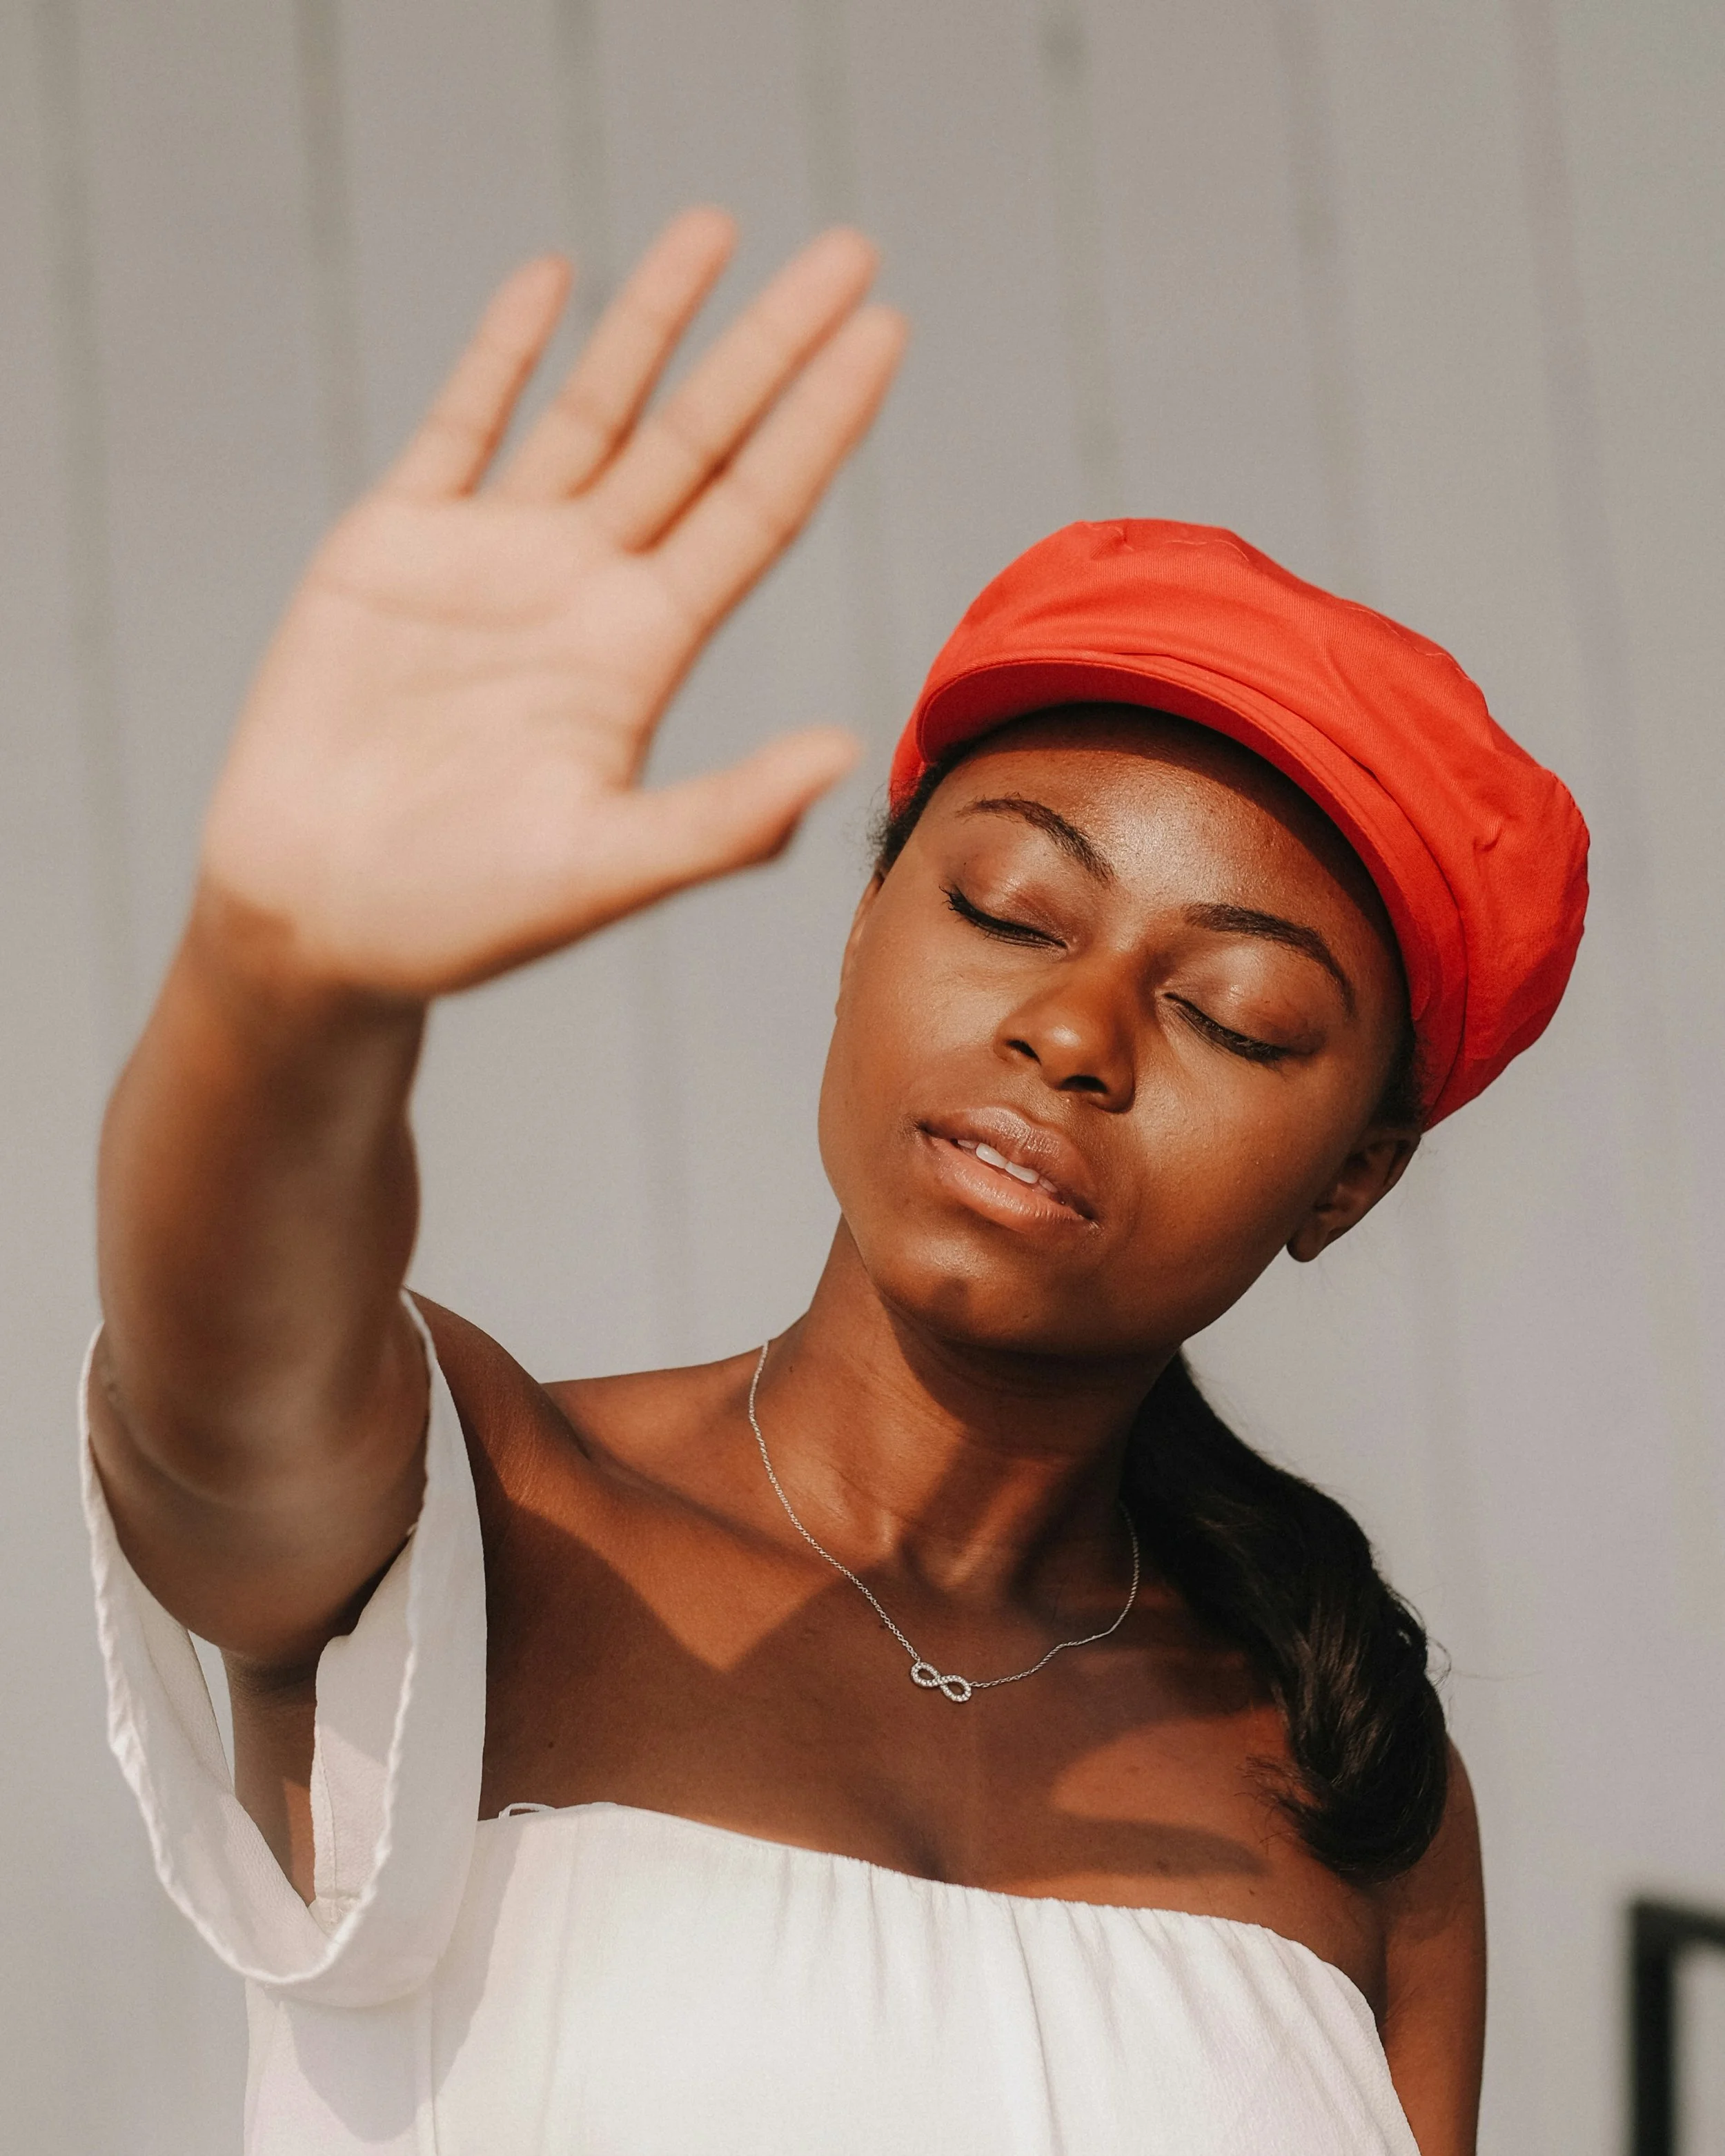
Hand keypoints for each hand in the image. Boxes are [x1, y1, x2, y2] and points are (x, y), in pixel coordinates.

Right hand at [200, 210, 905, 996]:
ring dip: (653, 322)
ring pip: (593, 414)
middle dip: (770, 346)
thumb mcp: (600, 870)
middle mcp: (585, 592)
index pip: (755, 512)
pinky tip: (552, 278)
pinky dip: (502, 352)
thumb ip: (719, 818)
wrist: (314, 916)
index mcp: (640, 656)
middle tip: (848, 250)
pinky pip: (460, 425)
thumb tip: (838, 755)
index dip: (820, 423)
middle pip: (698, 442)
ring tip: (717, 227)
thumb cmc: (460, 916)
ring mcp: (493, 561)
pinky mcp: (394, 547)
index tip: (885, 333)